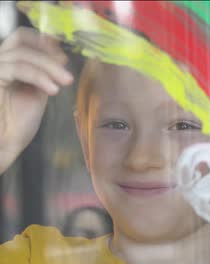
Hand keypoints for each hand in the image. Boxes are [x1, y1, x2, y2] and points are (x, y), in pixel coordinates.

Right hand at [0, 27, 72, 173]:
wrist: (4, 144)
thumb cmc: (17, 123)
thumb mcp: (38, 92)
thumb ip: (45, 73)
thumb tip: (60, 57)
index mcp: (7, 62)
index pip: (21, 37)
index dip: (44, 42)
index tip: (63, 56)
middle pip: (22, 41)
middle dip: (49, 55)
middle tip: (67, 74)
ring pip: (23, 54)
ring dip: (49, 67)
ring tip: (64, 83)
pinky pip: (17, 68)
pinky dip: (38, 76)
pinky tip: (52, 89)